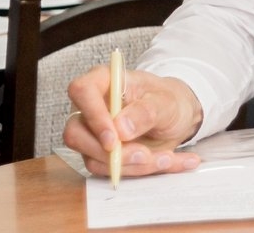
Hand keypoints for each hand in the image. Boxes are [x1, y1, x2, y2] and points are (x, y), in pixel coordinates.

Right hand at [64, 66, 203, 177]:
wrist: (178, 119)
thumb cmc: (168, 101)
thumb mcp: (166, 102)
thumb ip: (145, 111)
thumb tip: (121, 128)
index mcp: (104, 81)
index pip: (82, 91)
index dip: (93, 117)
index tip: (114, 139)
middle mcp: (91, 108)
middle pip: (75, 134)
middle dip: (109, 153)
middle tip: (144, 155)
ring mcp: (92, 134)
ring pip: (93, 159)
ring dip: (130, 165)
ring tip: (165, 157)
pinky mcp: (100, 155)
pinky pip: (109, 171)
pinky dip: (138, 171)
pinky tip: (163, 162)